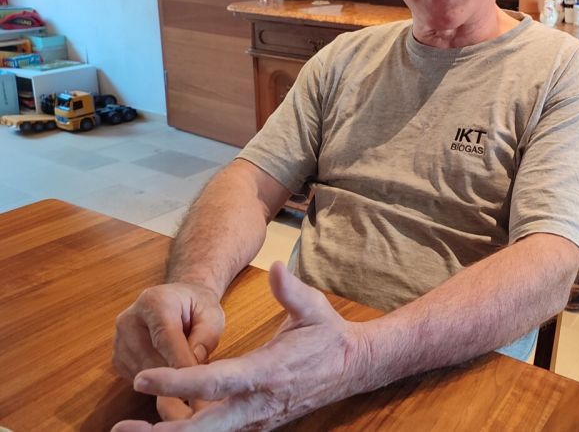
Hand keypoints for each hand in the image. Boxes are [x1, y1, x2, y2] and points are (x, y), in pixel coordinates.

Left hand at [112, 262, 371, 431]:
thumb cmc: (329, 336)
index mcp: (268, 371)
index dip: (177, 382)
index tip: (144, 378)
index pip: (215, 381)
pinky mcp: (254, 422)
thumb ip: (291, 290)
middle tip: (121, 428)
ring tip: (128, 430)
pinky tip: (159, 426)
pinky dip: (188, 431)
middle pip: (204, 427)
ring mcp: (256, 418)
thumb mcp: (314, 308)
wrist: (352, 367)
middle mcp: (258, 402)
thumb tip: (276, 268)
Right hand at [113, 282, 224, 379]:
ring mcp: (118, 340)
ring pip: (144, 374)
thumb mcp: (212, 314)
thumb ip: (207, 336)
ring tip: (185, 367)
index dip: (181, 362)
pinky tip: (170, 367)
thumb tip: (193, 364)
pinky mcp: (117, 359)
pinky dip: (156, 382)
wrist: (179, 301)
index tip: (196, 381)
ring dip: (167, 379)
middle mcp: (129, 319)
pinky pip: (138, 380)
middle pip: (151, 360)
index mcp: (154, 302)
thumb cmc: (197, 307)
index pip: (165, 338)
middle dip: (176, 374)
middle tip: (198, 380)